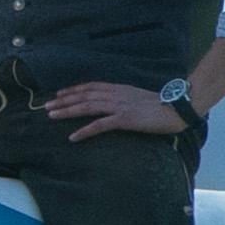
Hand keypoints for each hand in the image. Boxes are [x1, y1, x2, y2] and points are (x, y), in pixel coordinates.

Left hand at [42, 79, 187, 141]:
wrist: (177, 109)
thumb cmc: (161, 106)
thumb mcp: (138, 98)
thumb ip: (124, 98)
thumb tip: (112, 103)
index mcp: (119, 89)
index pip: (91, 87)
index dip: (73, 90)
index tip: (59, 94)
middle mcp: (116, 95)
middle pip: (84, 95)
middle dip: (64, 100)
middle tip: (46, 106)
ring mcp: (119, 106)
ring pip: (87, 107)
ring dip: (68, 111)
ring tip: (52, 116)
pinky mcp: (125, 119)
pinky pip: (100, 125)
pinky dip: (84, 131)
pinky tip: (73, 137)